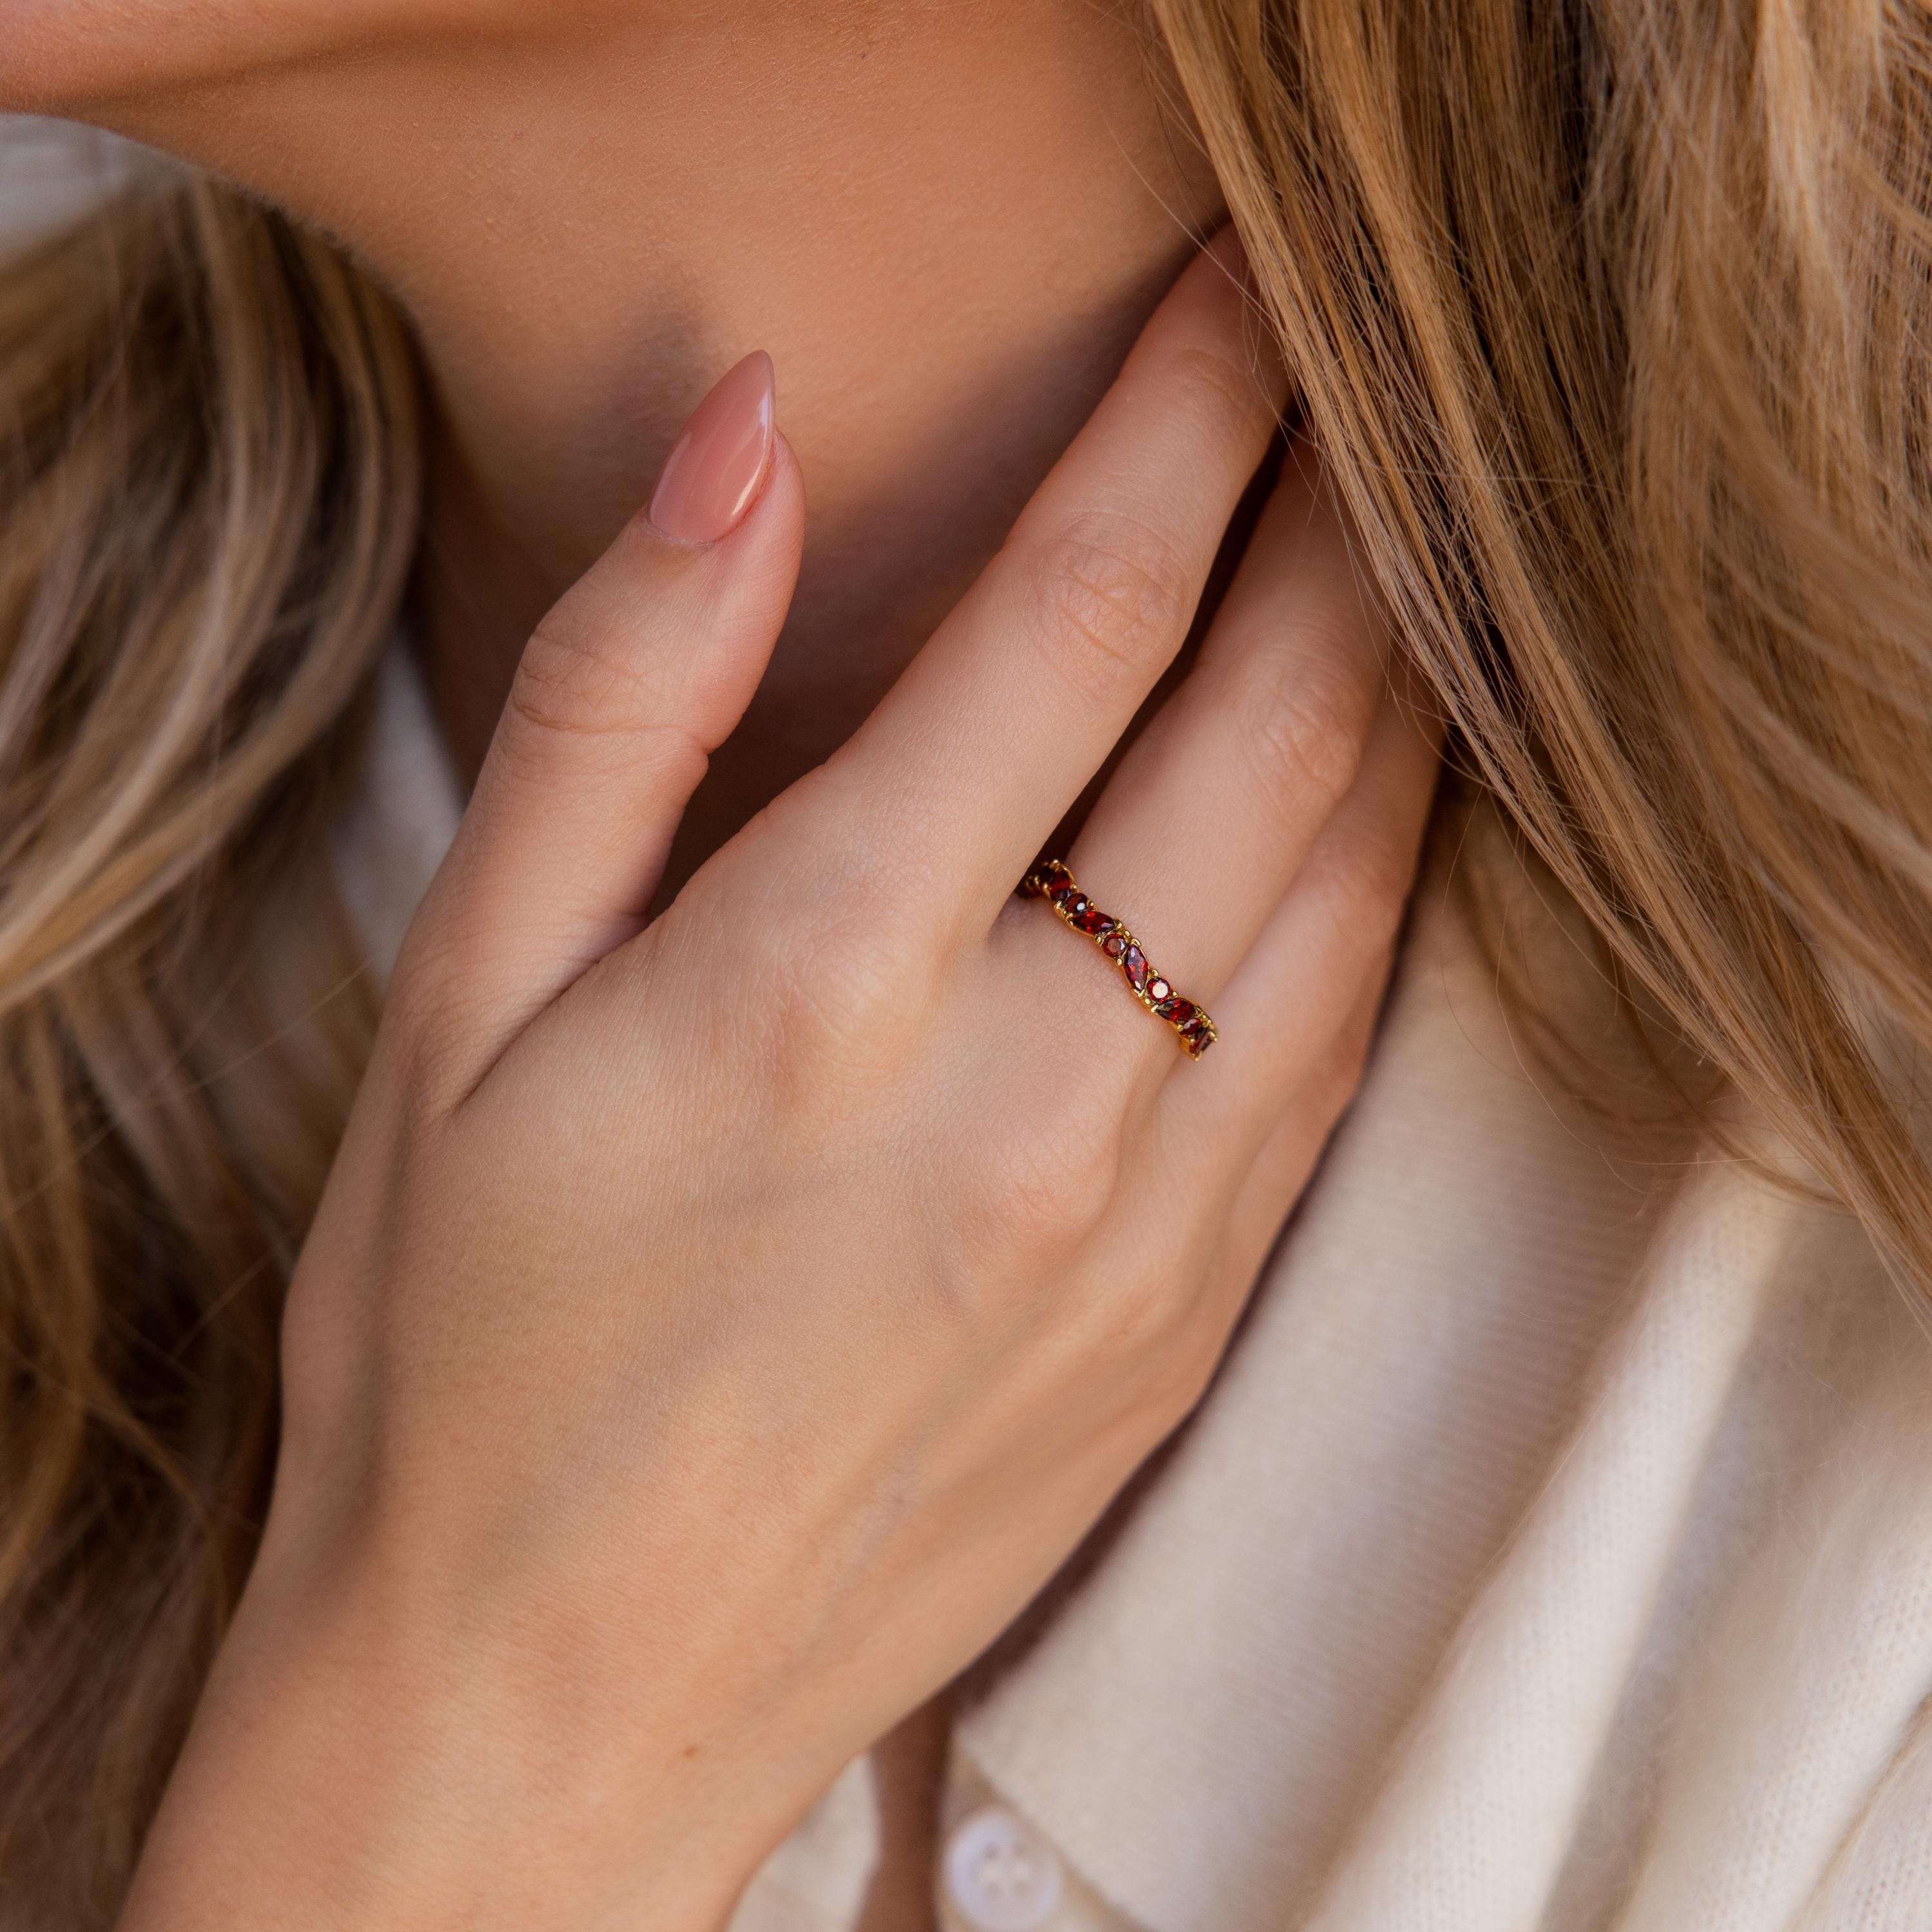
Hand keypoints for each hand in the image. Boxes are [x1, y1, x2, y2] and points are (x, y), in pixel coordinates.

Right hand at [122, 238, 1439, 1931]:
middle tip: (1372, 381)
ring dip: (1397, 687)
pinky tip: (1375, 803)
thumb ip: (620, 698)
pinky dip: (1387, 888)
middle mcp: (1027, 1099)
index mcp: (822, 986)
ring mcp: (1142, 1230)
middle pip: (1276, 723)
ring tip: (1403, 551)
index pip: (1081, 615)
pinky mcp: (1185, 1327)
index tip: (1239, 305)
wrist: (542, 1698)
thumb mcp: (464, 999)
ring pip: (1357, 882)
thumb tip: (741, 441)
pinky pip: (1342, 1052)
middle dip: (1342, 513)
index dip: (1185, 418)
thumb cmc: (456, 1348)